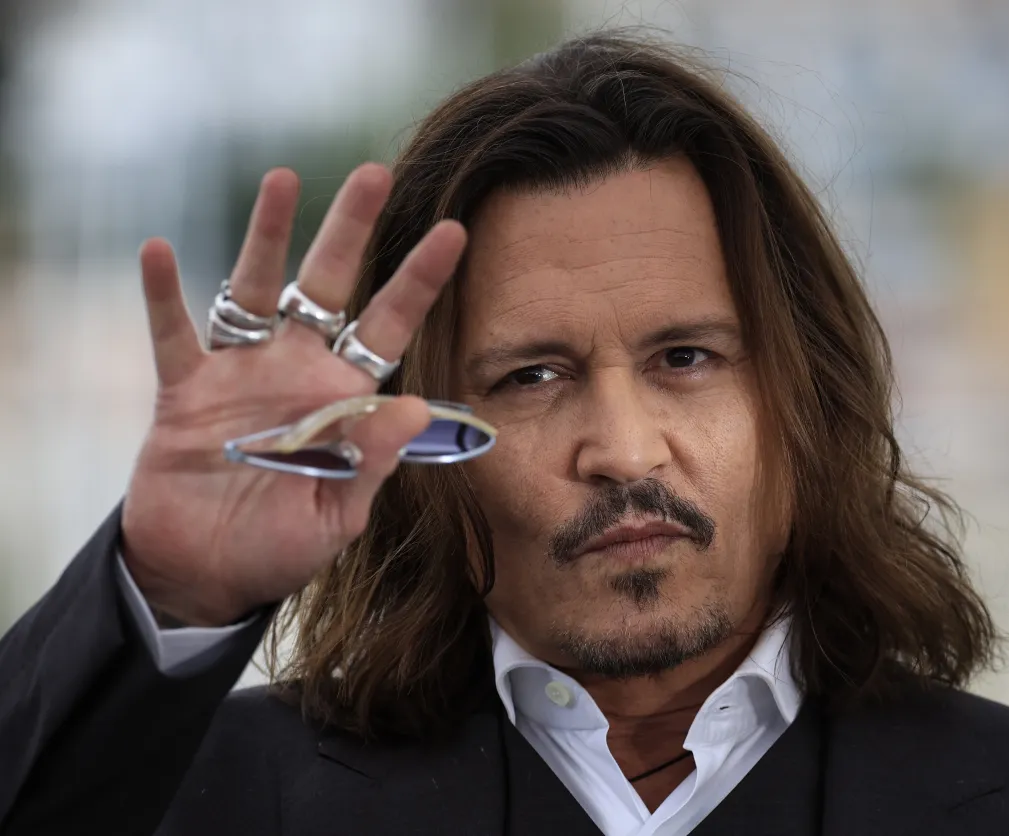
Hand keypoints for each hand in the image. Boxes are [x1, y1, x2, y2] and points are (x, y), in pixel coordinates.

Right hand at [120, 164, 466, 626]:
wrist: (206, 572)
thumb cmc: (280, 546)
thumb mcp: (337, 517)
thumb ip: (372, 463)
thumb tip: (416, 408)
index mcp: (345, 398)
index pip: (390, 326)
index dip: (418, 280)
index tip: (454, 232)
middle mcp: (297, 370)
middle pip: (328, 285)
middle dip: (350, 230)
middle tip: (375, 171)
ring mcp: (241, 374)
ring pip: (255, 290)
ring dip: (266, 236)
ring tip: (283, 178)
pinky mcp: (185, 391)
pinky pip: (174, 335)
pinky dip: (163, 296)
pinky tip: (159, 251)